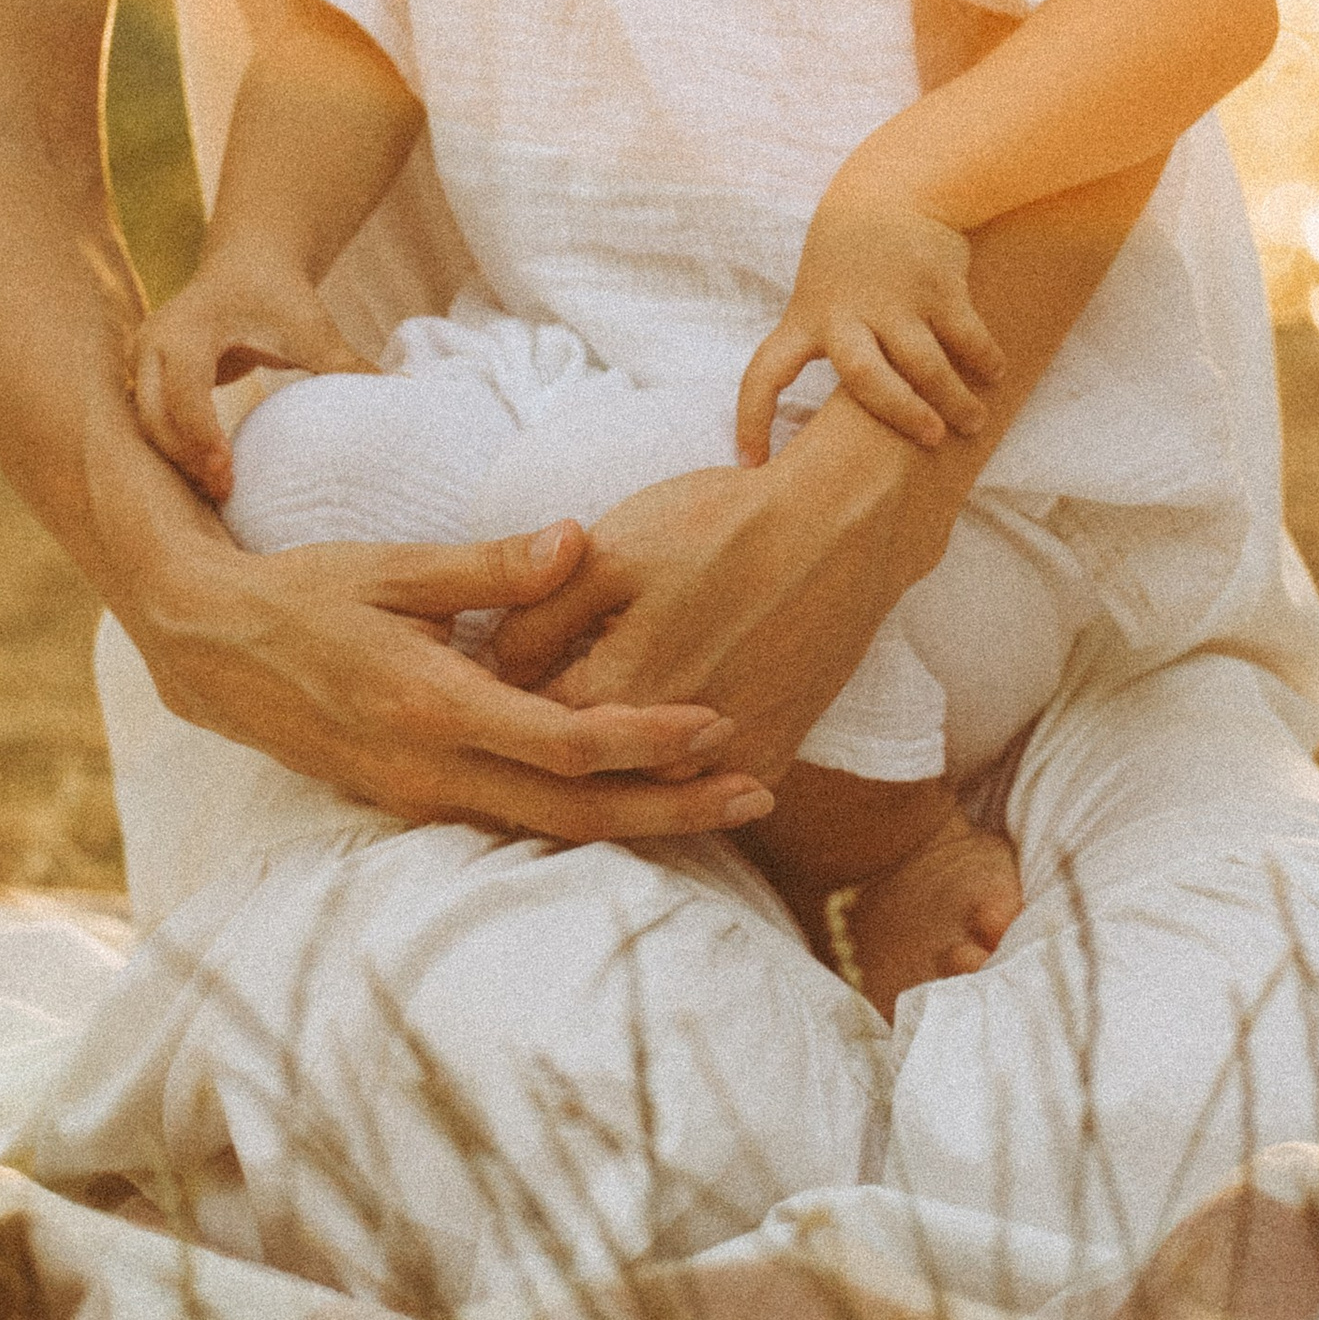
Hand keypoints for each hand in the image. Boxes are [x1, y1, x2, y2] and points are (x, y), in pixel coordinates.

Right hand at [132, 241, 374, 501]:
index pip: (183, 390)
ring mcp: (143, 360)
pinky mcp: (146, 376)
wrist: (248, 264)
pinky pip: (152, 422)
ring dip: (178, 460)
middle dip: (185, 458)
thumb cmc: (280, 296)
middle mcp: (154, 342)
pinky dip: (175, 450)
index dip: (201, 435)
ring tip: (220, 492)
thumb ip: (345, 364)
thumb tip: (401, 392)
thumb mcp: (311, 328)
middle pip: (153, 415)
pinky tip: (207, 476)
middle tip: (226, 494)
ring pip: (147, 425)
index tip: (227, 472)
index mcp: (188, 327)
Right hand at [142, 519, 776, 841]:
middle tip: (756, 797)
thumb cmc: (302, 592)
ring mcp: (416, 797)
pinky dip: (576, 821)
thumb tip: (580, 541)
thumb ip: (490, 565)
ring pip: (544, 833)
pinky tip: (624, 803)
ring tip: (715, 807)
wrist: (207, 648)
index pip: (566, 744)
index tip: (719, 724)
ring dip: (633, 823)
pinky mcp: (407, 801)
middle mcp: (429, 769)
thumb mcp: (392, 565)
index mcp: (433, 705)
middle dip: (671, 811)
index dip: (649, 741)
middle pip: (574, 816)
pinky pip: (507, 824)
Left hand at [480, 402, 956, 784]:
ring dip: (606, 775)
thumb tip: (489, 664)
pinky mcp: (772, 760)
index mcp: (616, 689)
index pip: (527, 722)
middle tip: (515, 716)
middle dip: (542, 748)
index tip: (476, 687)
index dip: (497, 704)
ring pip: (642, 792)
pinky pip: (704, 795)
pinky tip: (652, 757)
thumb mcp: (612, 550)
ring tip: (576, 742)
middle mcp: (669, 748)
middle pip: (581, 771)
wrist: (842, 528)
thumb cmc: (721, 525)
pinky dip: (673, 782)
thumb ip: (537, 613)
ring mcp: (726, 764)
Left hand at [734, 172, 1003, 466]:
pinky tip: (994, 373)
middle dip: (900, 414)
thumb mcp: (821, 291)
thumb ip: (830, 343)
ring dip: (955, 400)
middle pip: (864, 378)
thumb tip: (841, 420)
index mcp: (808, 318)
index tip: (751, 461)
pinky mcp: (937, 284)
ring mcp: (894, 298)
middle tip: (930, 438)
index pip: (765, 372)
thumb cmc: (851, 254)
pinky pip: (966, 335)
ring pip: (925, 366)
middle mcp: (848, 312)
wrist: (893, 185)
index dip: (753, 418)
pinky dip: (985, 359)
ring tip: (973, 421)